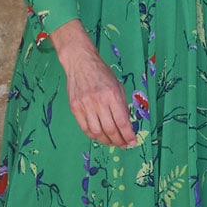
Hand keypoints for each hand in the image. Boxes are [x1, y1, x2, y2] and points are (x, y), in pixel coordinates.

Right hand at [49, 19, 137, 148]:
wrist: (80, 62)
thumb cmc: (102, 72)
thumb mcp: (117, 85)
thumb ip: (121, 104)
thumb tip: (126, 125)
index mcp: (112, 94)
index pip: (122, 121)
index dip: (128, 135)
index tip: (132, 142)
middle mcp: (99, 101)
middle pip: (110, 129)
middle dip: (119, 141)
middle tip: (124, 144)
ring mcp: (85, 105)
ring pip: (97, 132)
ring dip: (106, 141)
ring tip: (112, 142)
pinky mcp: (75, 108)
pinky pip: (85, 128)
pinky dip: (93, 136)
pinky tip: (100, 136)